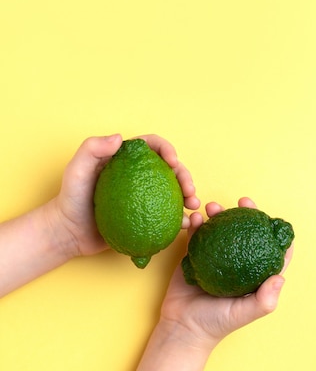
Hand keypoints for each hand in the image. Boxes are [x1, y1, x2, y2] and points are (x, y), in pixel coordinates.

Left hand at [47, 134, 199, 258]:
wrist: (67, 232)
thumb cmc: (70, 198)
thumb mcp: (76, 169)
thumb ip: (92, 149)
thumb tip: (120, 138)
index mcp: (127, 159)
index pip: (153, 146)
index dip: (168, 150)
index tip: (173, 163)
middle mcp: (138, 175)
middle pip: (170, 169)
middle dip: (185, 176)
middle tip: (189, 190)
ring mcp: (144, 196)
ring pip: (173, 191)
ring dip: (189, 196)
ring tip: (193, 206)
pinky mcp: (145, 216)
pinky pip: (167, 216)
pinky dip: (179, 219)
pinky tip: (184, 224)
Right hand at [160, 197, 292, 350]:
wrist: (182, 328)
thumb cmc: (217, 324)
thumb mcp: (244, 313)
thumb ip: (264, 300)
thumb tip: (281, 277)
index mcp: (252, 274)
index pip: (270, 250)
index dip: (275, 233)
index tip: (270, 218)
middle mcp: (236, 262)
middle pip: (245, 231)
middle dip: (246, 213)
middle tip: (243, 201)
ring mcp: (215, 257)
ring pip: (220, 228)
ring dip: (218, 213)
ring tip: (212, 207)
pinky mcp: (195, 255)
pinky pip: (197, 235)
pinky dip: (196, 224)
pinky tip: (194, 218)